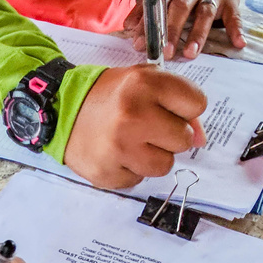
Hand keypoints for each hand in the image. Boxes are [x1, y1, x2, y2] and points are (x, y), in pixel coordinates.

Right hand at [65, 64, 206, 188]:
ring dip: (152, 156)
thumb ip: (178, 102)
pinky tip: (116, 154)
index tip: (166, 108)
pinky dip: (131, 169)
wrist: (61, 110)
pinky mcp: (108, 173)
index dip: (184, 108)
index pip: (197, 104)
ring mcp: (119, 148)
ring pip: (165, 165)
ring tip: (131, 142)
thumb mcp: (143, 82)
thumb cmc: (109, 96)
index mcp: (144, 84)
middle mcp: (133, 116)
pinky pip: (139, 179)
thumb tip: (201, 139)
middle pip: (184, 139)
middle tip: (146, 127)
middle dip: (169, 135)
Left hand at [125, 0, 244, 58]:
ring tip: (190, 53)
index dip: (148, 23)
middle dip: (172, 30)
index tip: (140, 44)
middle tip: (165, 52)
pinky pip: (233, 16)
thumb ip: (145, 11)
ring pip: (204, 13)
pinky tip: (238, 43)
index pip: (158, 3)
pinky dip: (236, 30)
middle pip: (180, 8)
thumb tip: (128, 29)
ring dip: (197, 34)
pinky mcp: (230, 1)